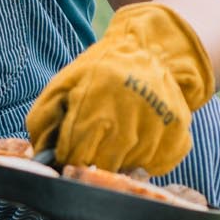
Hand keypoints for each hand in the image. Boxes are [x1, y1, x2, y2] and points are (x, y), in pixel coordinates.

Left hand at [27, 2, 214, 175]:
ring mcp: (158, 122)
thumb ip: (45, 119)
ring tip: (117, 136)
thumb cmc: (101, 71)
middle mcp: (130, 111)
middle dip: (93, 161)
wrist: (152, 51)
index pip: (77, 151)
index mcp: (97, 96)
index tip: (69, 154)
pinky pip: (156, 165)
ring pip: (130, 167)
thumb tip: (41, 156)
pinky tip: (139, 138)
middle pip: (103, 164)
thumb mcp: (65, 84)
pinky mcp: (178, 131)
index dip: (69, 158)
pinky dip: (144, 160)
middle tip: (93, 147)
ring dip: (119, 160)